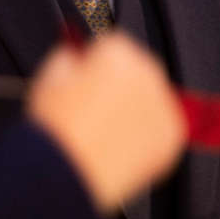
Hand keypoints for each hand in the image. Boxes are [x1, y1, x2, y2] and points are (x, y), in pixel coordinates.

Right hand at [26, 32, 184, 211]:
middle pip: (137, 70)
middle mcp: (148, 76)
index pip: (113, 45)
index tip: (86, 78)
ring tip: (105, 129)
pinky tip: (119, 144)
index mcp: (119, 54)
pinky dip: (145, 136)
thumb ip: (69, 58)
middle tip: (94, 108)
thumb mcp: (48, 77)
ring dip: (134, 109)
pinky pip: (160, 129)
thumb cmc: (56, 130)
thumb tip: (76, 59)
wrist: (66, 173)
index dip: (94, 64)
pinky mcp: (171, 139)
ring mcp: (163, 108)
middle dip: (120, 85)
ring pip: (150, 100)